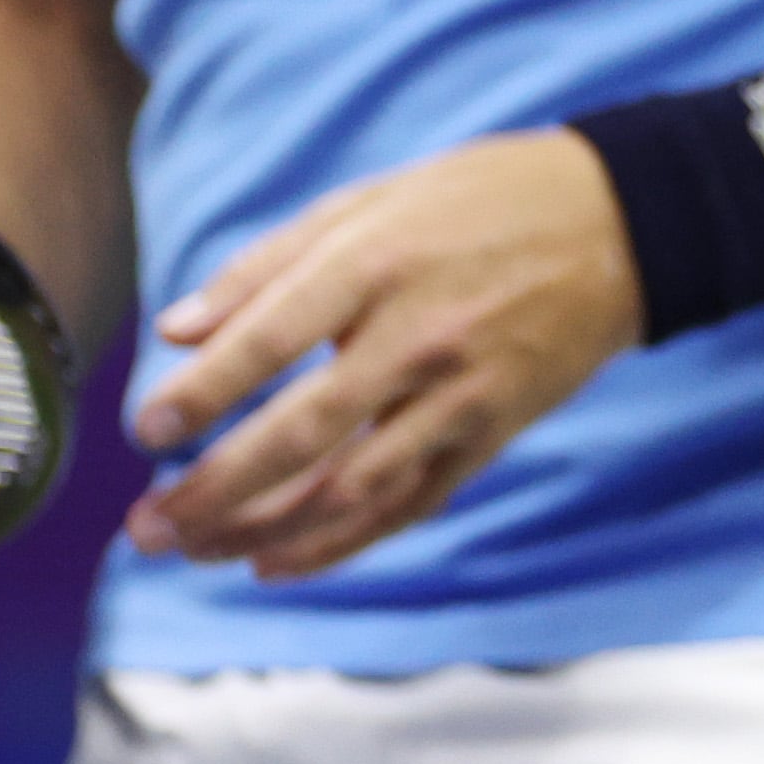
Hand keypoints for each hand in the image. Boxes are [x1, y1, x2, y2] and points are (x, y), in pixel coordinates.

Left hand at [124, 127, 642, 581]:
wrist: (618, 225)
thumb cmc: (479, 201)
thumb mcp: (371, 200)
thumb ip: (268, 265)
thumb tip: (176, 330)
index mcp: (378, 261)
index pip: (271, 339)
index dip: (202, 394)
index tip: (145, 431)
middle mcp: (419, 335)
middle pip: (302, 433)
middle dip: (215, 489)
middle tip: (147, 527)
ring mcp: (461, 394)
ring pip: (351, 488)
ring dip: (264, 531)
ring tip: (194, 551)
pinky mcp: (492, 435)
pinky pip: (407, 505)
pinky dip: (339, 544)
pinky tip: (275, 563)